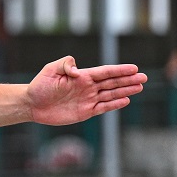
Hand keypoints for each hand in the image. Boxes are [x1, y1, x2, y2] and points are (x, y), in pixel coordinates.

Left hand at [27, 56, 146, 125]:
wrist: (32, 104)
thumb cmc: (40, 86)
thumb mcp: (50, 70)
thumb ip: (65, 65)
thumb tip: (78, 71)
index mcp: (82, 76)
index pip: (105, 72)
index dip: (119, 70)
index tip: (134, 68)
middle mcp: (87, 87)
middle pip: (112, 82)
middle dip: (128, 80)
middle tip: (144, 77)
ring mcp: (88, 99)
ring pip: (111, 94)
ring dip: (125, 91)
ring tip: (140, 87)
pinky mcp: (85, 111)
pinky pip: (103, 107)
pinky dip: (114, 104)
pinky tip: (126, 100)